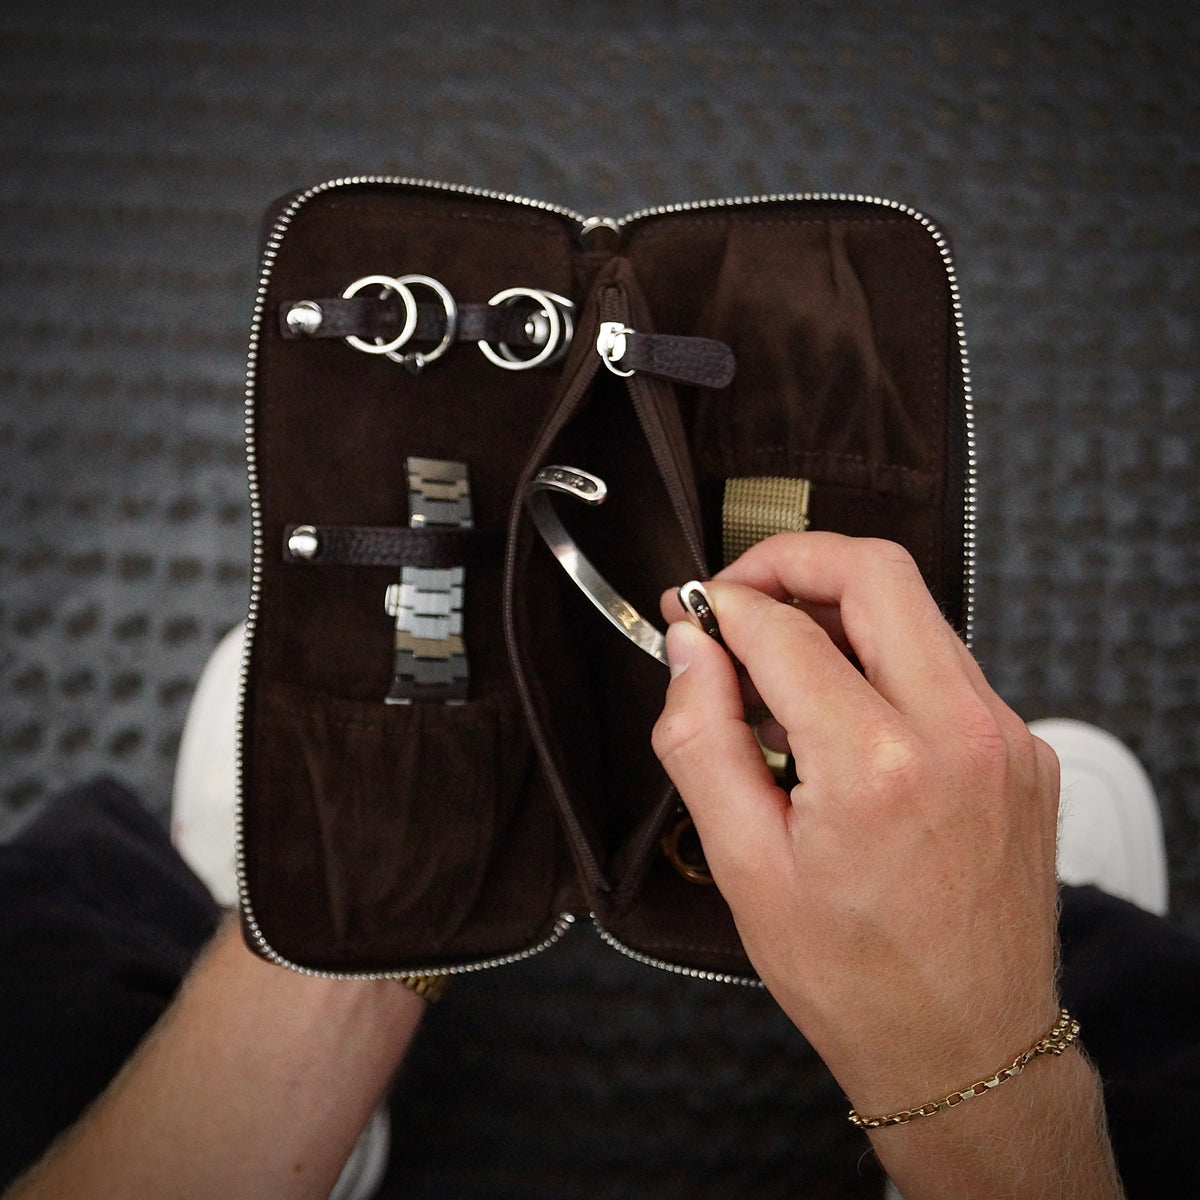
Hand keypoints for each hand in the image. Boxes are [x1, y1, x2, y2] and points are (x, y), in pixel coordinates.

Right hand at [653, 534, 1119, 1197]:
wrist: (967, 1046)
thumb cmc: (854, 976)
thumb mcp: (743, 865)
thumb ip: (701, 740)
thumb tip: (690, 650)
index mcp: (878, 767)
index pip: (784, 630)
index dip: (723, 609)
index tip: (691, 616)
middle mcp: (960, 733)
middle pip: (876, 573)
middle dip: (792, 560)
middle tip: (738, 593)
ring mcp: (1005, 737)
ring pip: (916, 611)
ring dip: (838, 610)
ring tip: (779, 669)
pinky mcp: (1024, 750)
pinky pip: (945, 664)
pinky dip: (882, 660)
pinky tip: (840, 715)